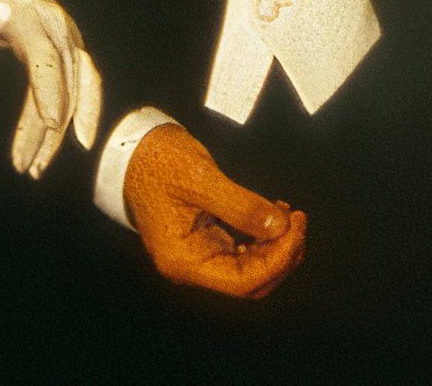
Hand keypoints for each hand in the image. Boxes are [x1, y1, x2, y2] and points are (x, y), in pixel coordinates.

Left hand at [0, 0, 103, 176]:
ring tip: (38, 166)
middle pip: (63, 80)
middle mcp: (55, 25)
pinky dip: (87, 110)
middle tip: (27, 167)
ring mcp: (68, 34)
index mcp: (25, 16)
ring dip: (63, 128)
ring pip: (78, 84)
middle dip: (49, 127)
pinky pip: (86, 80)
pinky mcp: (72, 46)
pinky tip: (81, 141)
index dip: (49, 91)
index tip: (49, 124)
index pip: (44, 57)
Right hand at [122, 124, 306, 298]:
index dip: (278, 259)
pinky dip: (262, 236)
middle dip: (281, 254)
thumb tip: (280, 227)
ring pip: (249, 268)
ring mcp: (197, 254)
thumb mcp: (201, 178)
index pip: (243, 282)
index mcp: (183, 260)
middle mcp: (190, 266)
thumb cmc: (158, 162)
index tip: (297, 225)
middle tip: (298, 218)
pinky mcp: (204, 240)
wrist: (132, 149)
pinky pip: (241, 250)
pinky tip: (274, 213)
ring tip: (289, 213)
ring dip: (275, 246)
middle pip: (250, 281)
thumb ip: (242, 205)